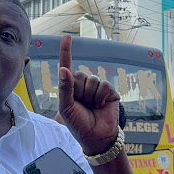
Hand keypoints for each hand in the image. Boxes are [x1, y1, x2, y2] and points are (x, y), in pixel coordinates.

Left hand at [58, 34, 119, 153]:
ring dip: (91, 95)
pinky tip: (101, 105)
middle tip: (81, 104)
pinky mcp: (109, 92)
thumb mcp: (66, 107)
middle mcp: (82, 85)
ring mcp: (96, 88)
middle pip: (79, 74)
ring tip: (91, 106)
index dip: (66, 51)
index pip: (66, 66)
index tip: (67, 37)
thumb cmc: (78, 124)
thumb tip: (64, 69)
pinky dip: (102, 96)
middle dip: (79, 90)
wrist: (97, 137)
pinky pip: (104, 85)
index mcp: (69, 87)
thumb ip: (65, 88)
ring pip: (92, 80)